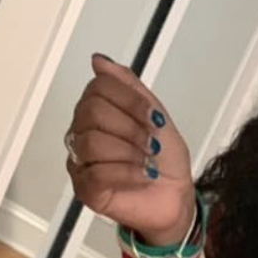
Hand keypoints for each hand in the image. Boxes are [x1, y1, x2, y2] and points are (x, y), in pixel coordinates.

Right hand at [65, 56, 194, 244]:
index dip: (130, 100)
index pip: (98, 87)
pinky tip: (141, 176)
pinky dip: (127, 173)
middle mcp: (83, 132)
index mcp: (97, 111)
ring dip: (129, 152)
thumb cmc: (165, 160)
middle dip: (130, 128)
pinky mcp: (85, 188)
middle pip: (92, 112)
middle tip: (151, 143)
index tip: (153, 117)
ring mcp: (81, 161)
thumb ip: (127, 85)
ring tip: (147, 162)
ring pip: (92, 142)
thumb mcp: (154, 112)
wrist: (176, 196)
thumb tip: (98, 61)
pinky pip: (96, 173)